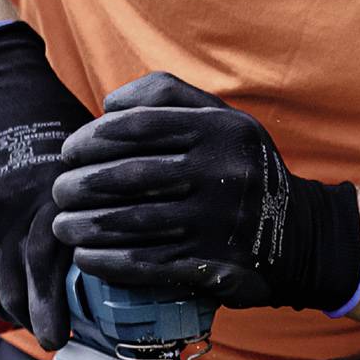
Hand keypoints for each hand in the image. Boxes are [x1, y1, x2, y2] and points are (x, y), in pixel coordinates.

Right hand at [0, 20, 89, 348]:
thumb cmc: (51, 122)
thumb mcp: (90, 158)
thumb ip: (103, 201)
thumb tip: (132, 240)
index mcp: (47, 200)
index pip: (45, 269)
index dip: (51, 309)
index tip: (63, 336)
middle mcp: (8, 213)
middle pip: (12, 288)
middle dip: (31, 320)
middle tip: (51, 336)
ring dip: (6, 309)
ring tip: (27, 320)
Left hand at [51, 73, 359, 311]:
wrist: (300, 234)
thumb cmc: (241, 168)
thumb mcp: (221, 117)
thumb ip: (165, 95)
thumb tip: (108, 105)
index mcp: (220, 131)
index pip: (138, 127)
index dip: (92, 139)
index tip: (70, 152)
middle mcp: (221, 173)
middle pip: (127, 177)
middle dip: (79, 186)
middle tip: (59, 193)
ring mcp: (217, 222)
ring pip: (131, 223)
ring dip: (85, 227)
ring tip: (64, 226)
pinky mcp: (213, 263)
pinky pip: (147, 264)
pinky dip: (108, 262)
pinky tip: (87, 257)